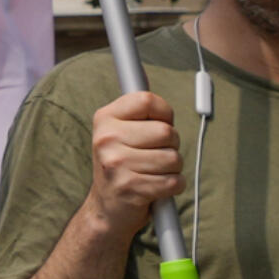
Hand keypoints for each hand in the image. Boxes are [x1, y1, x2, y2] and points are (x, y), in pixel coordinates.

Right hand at [85, 91, 184, 239]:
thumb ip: (136, 107)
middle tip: (156, 155)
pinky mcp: (130, 188)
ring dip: (173, 168)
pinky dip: (174, 186)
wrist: (106, 210)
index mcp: (105, 118)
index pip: (147, 100)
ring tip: (155, 172)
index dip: (164, 113)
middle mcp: (106, 139)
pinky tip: (158, 187)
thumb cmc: (122, 164)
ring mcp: (116, 164)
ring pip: (173, 158)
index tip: (161, 124)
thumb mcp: (120, 131)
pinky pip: (173, 181)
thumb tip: (139, 68)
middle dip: (172, 145)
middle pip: (166, 131)